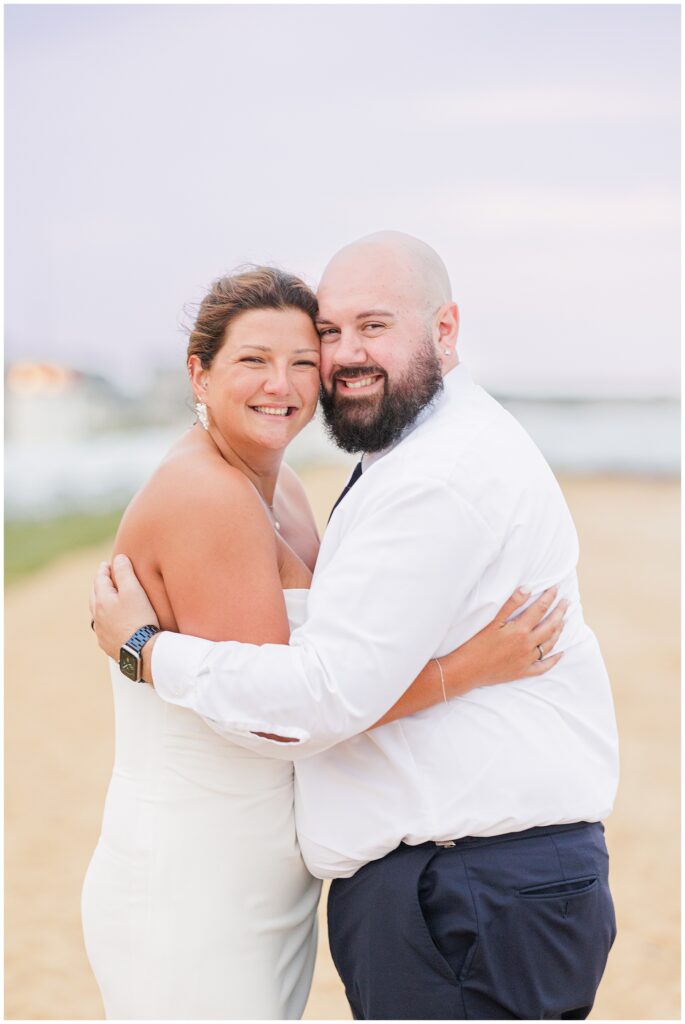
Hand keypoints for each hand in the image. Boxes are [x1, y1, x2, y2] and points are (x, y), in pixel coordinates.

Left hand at [89, 555, 159, 660]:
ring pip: (96, 612)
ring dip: (100, 603)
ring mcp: (101, 631)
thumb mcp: (134, 590)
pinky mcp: (107, 644)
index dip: (104, 569)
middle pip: (95, 595)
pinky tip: (112, 622)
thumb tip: (118, 558)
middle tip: (106, 578)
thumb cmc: (139, 619)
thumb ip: (124, 572)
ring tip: (107, 599)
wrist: (142, 651)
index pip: (99, 579)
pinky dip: (105, 620)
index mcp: (101, 600)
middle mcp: (97, 616)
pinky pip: (103, 628)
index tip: (108, 564)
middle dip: (100, 584)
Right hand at [443, 587, 566, 694]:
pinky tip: (561, 654)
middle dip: (560, 612)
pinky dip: (553, 660)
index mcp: (520, 630)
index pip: (540, 609)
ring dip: (558, 631)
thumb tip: (528, 589)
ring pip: (549, 644)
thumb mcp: (491, 620)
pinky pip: (543, 666)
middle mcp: (527, 645)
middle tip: (566, 602)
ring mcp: (526, 660)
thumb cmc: (475, 643)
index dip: (549, 598)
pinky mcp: (522, 672)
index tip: (556, 589)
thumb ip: (511, 603)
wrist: (466, 670)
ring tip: (563, 621)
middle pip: (550, 626)